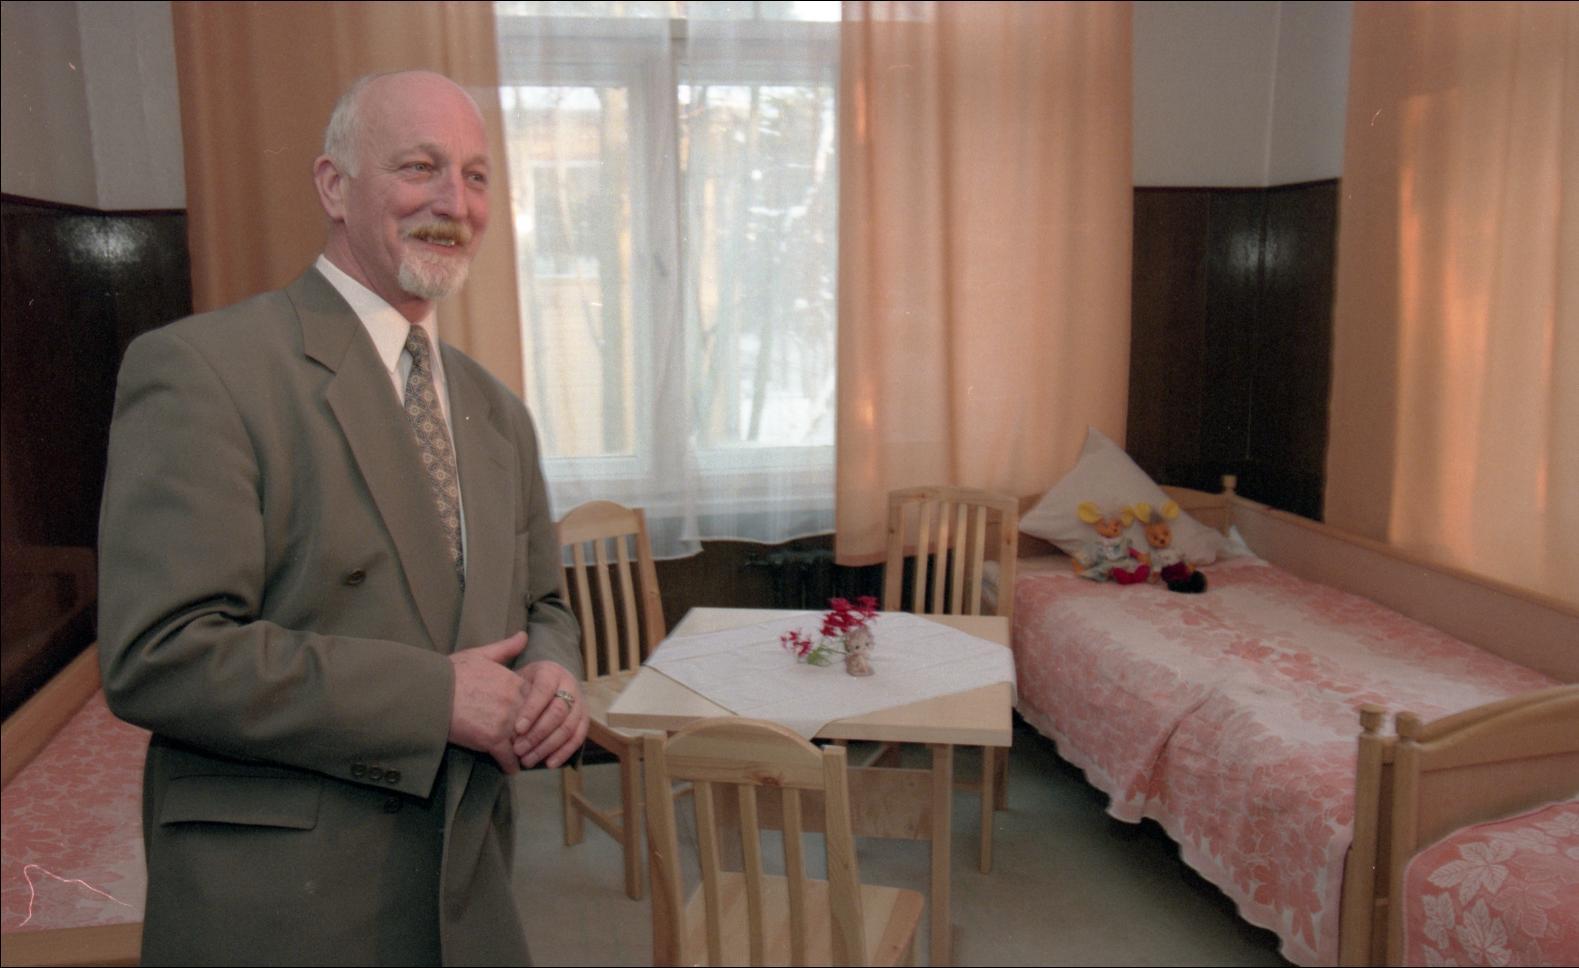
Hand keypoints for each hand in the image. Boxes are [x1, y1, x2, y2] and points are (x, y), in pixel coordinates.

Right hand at [448, 632, 528, 773]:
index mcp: (514, 682)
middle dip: (537, 734)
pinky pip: (509, 757)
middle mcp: (514, 702)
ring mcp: (505, 722)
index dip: (538, 711)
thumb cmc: (452, 673)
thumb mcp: (481, 654)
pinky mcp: (492, 740)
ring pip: (526, 741)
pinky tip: (511, 769)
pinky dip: (511, 765)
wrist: (432, 693)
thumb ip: (506, 648)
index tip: (539, 719)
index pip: (538, 700)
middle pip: (535, 722)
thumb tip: (524, 635)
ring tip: (528, 759)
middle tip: (539, 744)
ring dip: (527, 752)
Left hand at [511, 661, 587, 769]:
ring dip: (548, 747)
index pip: (544, 690)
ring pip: (568, 727)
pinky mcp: (584, 719)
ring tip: (527, 760)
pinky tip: (549, 763)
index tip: (517, 729)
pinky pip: (578, 738)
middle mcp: (569, 684)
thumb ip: (506, 686)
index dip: (532, 710)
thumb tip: (493, 698)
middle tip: (518, 750)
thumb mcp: (514, 677)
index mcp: (551, 671)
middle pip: (558, 711)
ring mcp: (580, 702)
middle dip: (538, 733)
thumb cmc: (521, 684)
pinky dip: (564, 752)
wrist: (542, 684)